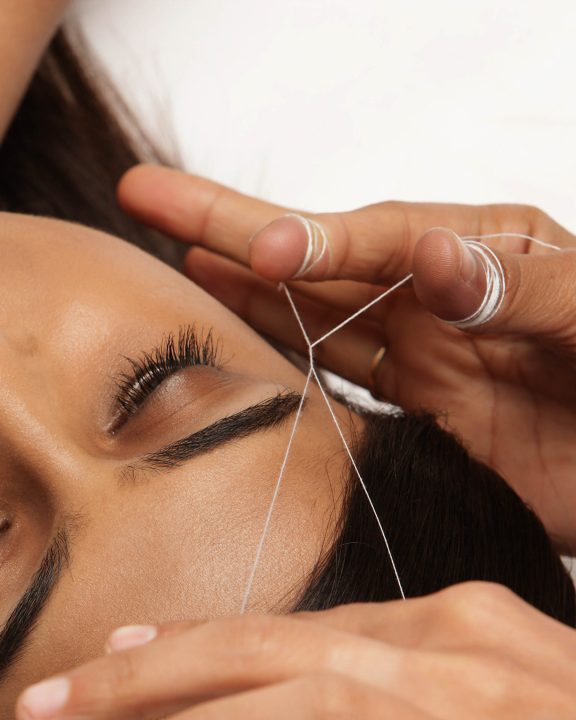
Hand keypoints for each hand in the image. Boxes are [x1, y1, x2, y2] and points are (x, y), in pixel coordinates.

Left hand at [15, 582, 575, 719]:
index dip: (183, 645)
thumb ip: (363, 689)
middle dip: (155, 676)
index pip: (286, 627)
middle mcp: (461, 657)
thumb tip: (261, 688)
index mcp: (437, 629)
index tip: (103, 663)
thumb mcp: (450, 702)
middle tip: (52, 705)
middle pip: (286, 650)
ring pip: (350, 711)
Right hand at [118, 166, 575, 551]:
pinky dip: (287, 358)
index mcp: (489, 249)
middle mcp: (444, 294)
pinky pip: (342, 380)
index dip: (320, 240)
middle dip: (235, 226)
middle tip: (146, 192)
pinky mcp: (428, 417)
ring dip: (248, 284)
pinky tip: (242, 330)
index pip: (386, 236)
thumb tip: (436, 257)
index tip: (261, 247)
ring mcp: (431, 357)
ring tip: (177, 252)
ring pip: (318, 315)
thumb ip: (526, 288)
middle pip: (325, 258)